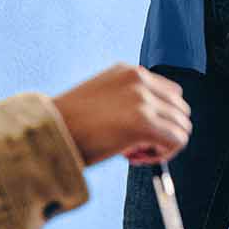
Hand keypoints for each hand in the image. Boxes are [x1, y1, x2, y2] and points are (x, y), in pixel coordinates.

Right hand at [53, 65, 191, 165]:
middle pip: (180, 108)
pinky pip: (177, 140)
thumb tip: (156, 124)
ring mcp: (143, 100)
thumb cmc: (68, 125)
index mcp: (128, 71)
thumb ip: (128, 102)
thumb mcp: (101, 99)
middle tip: (137, 147)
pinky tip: (135, 157)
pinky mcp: (144, 123)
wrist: (47, 134)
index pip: (169, 93)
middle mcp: (139, 80)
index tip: (137, 134)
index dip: (159, 118)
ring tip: (134, 153)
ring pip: (181, 126)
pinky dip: (163, 155)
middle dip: (164, 131)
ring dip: (163, 145)